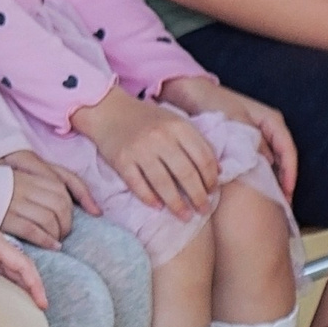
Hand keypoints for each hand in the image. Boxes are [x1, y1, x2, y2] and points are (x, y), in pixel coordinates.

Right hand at [0, 149, 93, 248]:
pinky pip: (32, 229)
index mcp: (30, 173)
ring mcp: (14, 200)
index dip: (79, 203)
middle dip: (67, 222)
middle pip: (60, 204)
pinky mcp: (3, 216)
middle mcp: (24, 185)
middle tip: (63, 233)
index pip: (65, 186)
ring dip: (58, 233)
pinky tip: (52, 246)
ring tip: (57, 241)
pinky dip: (46, 239)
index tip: (76, 216)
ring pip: (49, 218)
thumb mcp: (24, 176)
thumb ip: (54, 184)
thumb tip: (94, 208)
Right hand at [70, 86, 221, 216]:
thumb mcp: (175, 122)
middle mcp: (161, 137)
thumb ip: (197, 142)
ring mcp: (140, 149)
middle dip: (198, 196)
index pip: (203, 158)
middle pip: (186, 173)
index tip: (213, 192)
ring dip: (177, 204)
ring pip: (163, 183)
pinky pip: (138, 185)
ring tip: (185, 216)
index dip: (210, 178)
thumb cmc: (147, 118)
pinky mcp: (121, 160)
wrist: (108, 110)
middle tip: (204, 210)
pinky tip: (158, 207)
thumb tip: (219, 171)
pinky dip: (149, 198)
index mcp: (179, 126)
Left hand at [158, 76, 297, 198]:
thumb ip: (250, 139)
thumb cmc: (211, 100)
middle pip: (281, 159)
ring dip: (267, 182)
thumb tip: (264, 163)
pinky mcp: (240, 145)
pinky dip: (252, 177)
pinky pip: (252, 163)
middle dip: (281, 182)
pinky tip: (248, 193)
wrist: (187, 92)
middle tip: (280, 206)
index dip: (289, 173)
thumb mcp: (233, 118)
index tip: (286, 193)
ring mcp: (254, 137)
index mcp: (271, 120)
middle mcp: (266, 129)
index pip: (287, 150)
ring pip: (267, 164)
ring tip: (267, 204)